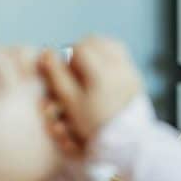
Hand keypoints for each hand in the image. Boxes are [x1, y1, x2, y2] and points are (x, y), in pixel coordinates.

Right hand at [38, 36, 141, 152]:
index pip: (79, 47)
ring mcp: (130, 68)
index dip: (65, 55)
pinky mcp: (135, 74)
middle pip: (94, 41)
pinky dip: (107, 55)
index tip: (60, 69)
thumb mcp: (71, 102)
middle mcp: (120, 64)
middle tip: (71, 67)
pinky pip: (120, 54)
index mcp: (102, 71)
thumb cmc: (95, 123)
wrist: (127, 139)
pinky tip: (98, 70)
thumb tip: (45, 53)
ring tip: (83, 67)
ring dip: (93, 50)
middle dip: (79, 50)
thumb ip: (57, 76)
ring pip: (109, 44)